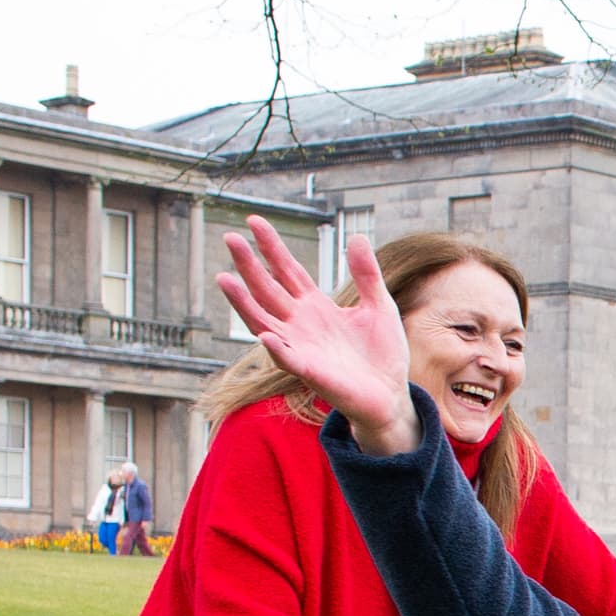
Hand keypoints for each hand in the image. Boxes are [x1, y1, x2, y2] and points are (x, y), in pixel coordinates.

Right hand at [214, 219, 416, 451]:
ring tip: (224, 279)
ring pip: (263, 321)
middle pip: (267, 289)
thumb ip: (367, 274)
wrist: (391, 394)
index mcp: (315, 305)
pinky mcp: (311, 372)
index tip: (254, 220)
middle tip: (229, 237)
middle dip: (248, 264)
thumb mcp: (379, 306)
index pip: (286, 270)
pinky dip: (276, 348)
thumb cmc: (382, 353)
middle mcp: (300, 324)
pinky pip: (288, 360)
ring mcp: (301, 347)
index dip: (271, 246)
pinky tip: (264, 335)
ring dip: (243, 303)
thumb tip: (357, 237)